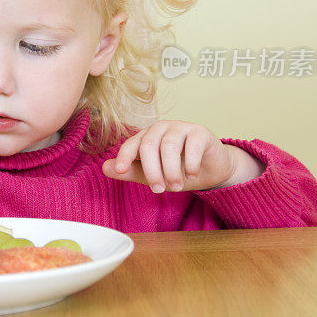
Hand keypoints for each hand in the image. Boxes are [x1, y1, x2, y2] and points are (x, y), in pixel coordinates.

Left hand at [102, 120, 245, 191]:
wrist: (210, 171)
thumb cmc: (178, 171)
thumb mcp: (152, 176)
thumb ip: (131, 171)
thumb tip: (105, 168)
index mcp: (146, 137)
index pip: (132, 144)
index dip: (124, 156)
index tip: (121, 170)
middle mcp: (161, 129)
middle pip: (149, 145)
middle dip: (152, 170)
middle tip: (159, 190)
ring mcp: (180, 127)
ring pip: (169, 145)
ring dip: (171, 170)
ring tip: (176, 186)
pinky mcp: (200, 132)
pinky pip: (192, 145)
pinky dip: (190, 163)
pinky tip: (191, 175)